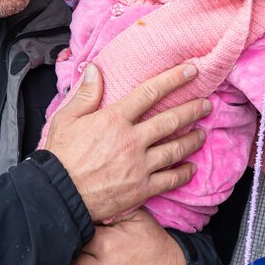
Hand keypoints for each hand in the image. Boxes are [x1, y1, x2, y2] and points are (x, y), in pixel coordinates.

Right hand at [44, 64, 208, 222]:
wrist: (58, 194)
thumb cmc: (59, 156)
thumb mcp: (65, 118)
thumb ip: (85, 94)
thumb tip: (95, 70)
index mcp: (114, 119)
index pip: (150, 92)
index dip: (173, 79)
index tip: (190, 71)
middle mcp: (132, 140)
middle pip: (170, 120)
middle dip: (192, 109)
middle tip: (205, 104)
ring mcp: (139, 165)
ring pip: (175, 149)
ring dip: (192, 139)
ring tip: (203, 132)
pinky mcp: (141, 188)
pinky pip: (170, 179)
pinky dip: (184, 173)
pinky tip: (191, 168)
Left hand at [48, 209, 188, 264]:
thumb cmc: (154, 245)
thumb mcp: (138, 217)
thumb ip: (111, 208)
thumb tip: (85, 201)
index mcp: (106, 244)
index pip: (72, 236)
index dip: (65, 232)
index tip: (59, 229)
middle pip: (64, 261)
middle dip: (60, 253)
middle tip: (53, 248)